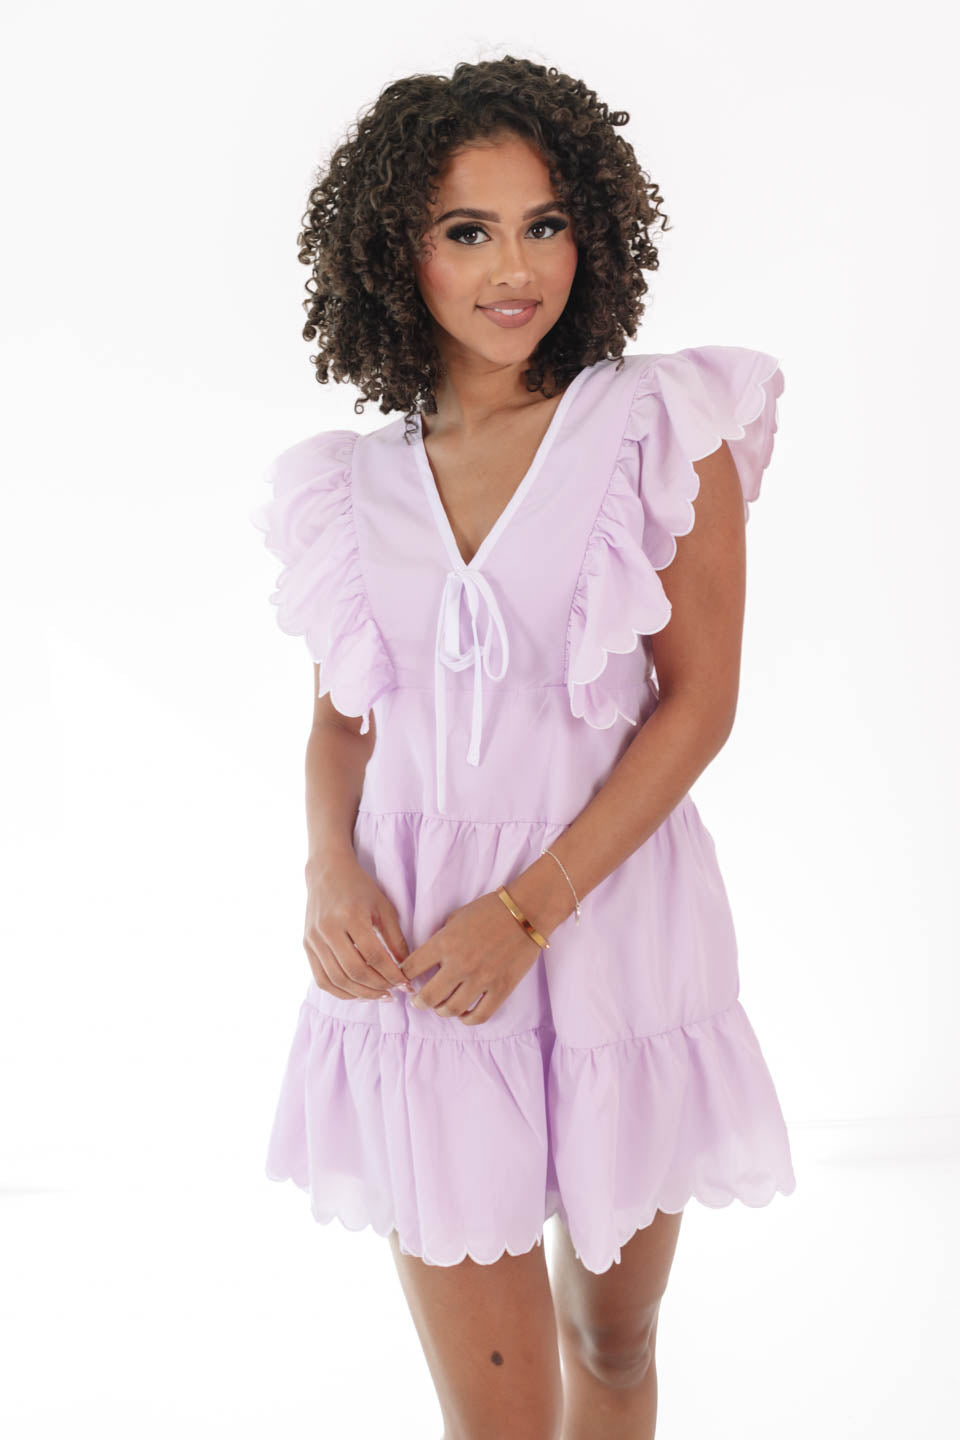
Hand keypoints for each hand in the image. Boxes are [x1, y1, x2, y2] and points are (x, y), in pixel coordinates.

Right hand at [303, 851, 413, 1002]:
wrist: (326, 872)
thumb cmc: (360, 888)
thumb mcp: (383, 907)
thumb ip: (395, 938)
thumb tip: (405, 968)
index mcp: (351, 915)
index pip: (374, 956)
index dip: (392, 974)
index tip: (406, 983)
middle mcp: (329, 929)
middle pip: (354, 971)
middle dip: (378, 987)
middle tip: (394, 992)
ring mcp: (314, 939)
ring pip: (337, 980)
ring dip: (361, 993)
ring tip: (380, 995)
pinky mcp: (306, 945)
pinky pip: (322, 979)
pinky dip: (340, 991)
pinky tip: (358, 992)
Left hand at [397, 890, 544, 1025]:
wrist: (525, 911)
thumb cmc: (489, 909)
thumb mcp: (456, 917)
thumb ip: (441, 938)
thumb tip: (430, 960)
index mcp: (444, 943)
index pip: (411, 968)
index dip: (404, 977)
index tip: (405, 981)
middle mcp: (459, 964)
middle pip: (428, 997)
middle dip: (420, 1002)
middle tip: (419, 1002)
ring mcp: (481, 979)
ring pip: (452, 1009)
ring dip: (442, 1011)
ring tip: (442, 1008)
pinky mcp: (501, 989)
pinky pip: (480, 1015)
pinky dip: (468, 1019)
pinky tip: (464, 1014)